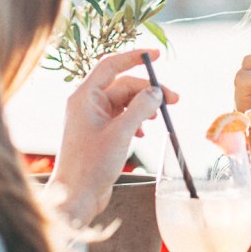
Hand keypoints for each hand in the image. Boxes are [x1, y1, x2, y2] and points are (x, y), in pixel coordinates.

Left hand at [46, 48, 176, 224]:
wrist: (77, 196)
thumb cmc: (91, 165)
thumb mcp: (121, 133)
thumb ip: (141, 108)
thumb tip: (156, 91)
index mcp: (85, 96)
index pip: (111, 65)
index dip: (134, 57)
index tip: (156, 55)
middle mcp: (87, 103)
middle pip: (124, 85)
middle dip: (149, 91)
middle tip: (174, 100)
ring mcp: (93, 118)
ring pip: (125, 102)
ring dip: (145, 106)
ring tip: (160, 118)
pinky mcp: (100, 133)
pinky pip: (122, 116)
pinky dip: (137, 120)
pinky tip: (144, 132)